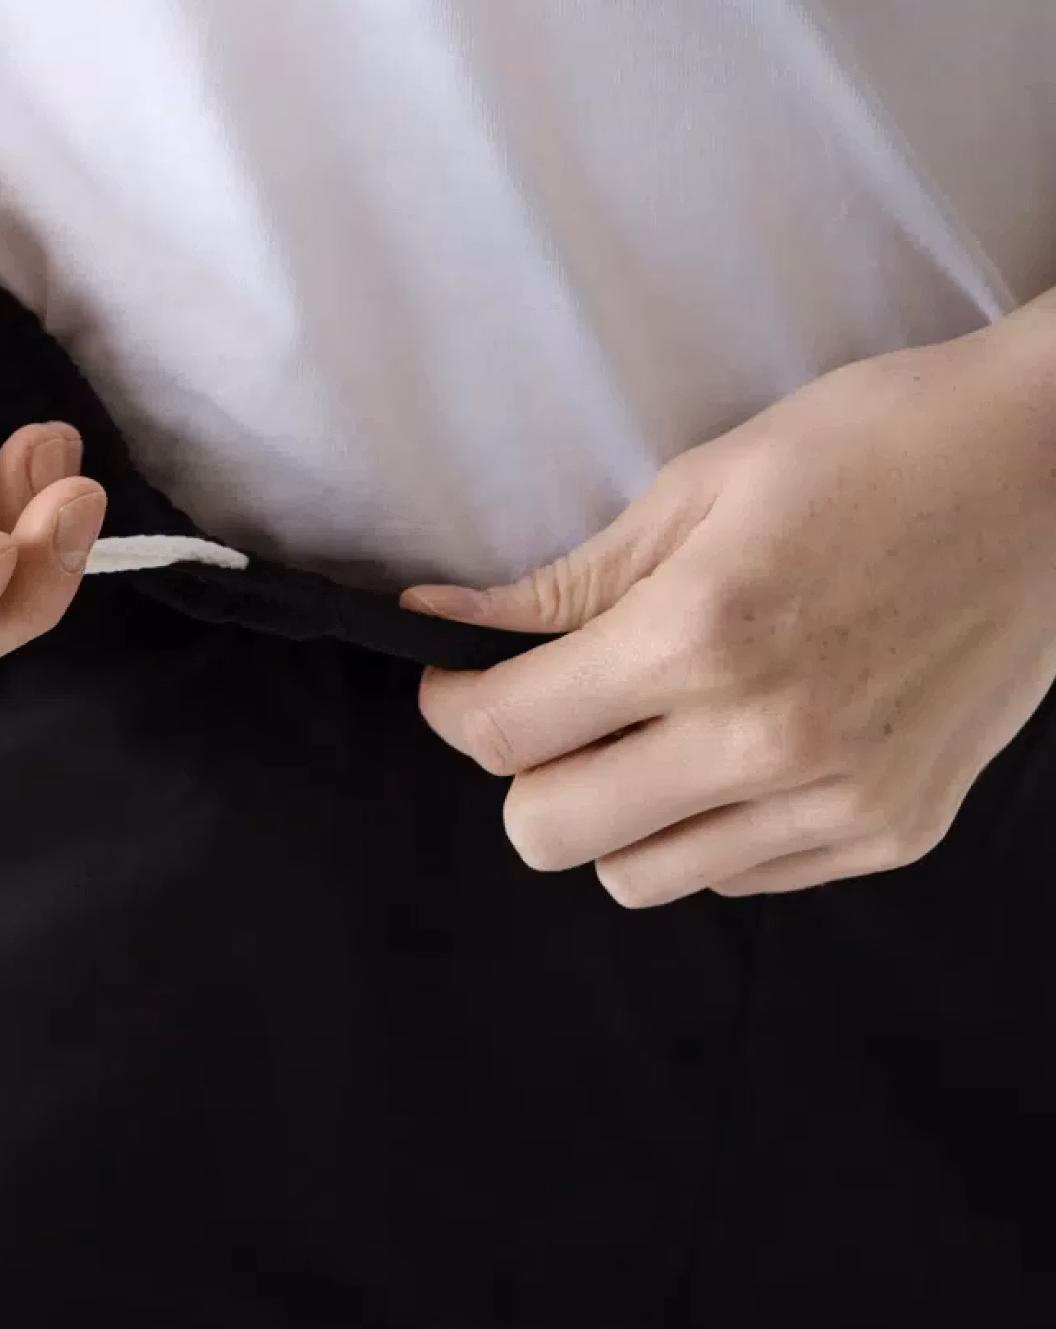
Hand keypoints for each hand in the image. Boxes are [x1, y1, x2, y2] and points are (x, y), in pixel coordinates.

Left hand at [400, 305, 1055, 902]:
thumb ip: (561, 583)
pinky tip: (735, 752)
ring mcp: (839, 799)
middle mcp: (768, 738)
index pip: (504, 733)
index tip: (459, 682)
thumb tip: (436, 622)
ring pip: (636, 878)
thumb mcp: (699, 487)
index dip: (454, 708)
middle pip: (548, 833)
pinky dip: (705, 831)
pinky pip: (737, 879)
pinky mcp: (892, 831)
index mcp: (703, 636)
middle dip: (523, 775)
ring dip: (612, 815)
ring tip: (650, 733)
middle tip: (553, 713)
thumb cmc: (877, 450)